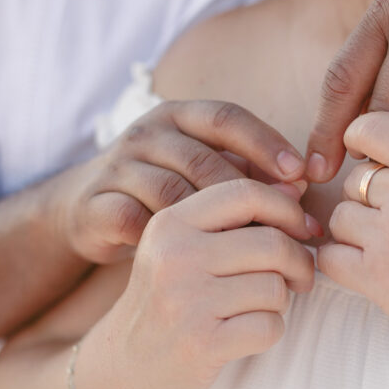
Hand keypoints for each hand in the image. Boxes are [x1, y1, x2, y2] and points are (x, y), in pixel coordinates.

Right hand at [55, 100, 306, 263]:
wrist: (89, 213)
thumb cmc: (165, 195)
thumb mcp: (203, 172)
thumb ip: (246, 174)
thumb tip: (300, 189)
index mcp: (176, 116)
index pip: (226, 118)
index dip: (265, 143)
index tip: (300, 174)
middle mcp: (144, 135)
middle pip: (204, 160)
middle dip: (252, 196)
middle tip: (293, 231)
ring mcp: (116, 169)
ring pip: (172, 194)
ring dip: (215, 229)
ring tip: (257, 259)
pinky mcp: (95, 207)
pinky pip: (136, 223)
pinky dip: (170, 245)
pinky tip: (202, 272)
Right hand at [91, 179, 317, 388]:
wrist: (126, 361)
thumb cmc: (171, 295)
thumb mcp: (182, 246)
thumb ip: (230, 218)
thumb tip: (299, 188)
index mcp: (171, 223)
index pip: (246, 193)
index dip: (287, 208)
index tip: (303, 230)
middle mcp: (175, 256)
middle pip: (272, 244)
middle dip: (299, 262)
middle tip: (299, 277)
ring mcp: (186, 301)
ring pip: (275, 288)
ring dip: (280, 301)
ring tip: (258, 306)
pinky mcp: (201, 343)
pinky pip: (269, 326)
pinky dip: (270, 331)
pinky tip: (247, 333)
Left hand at [318, 111, 388, 378]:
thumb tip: (388, 159)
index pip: (373, 127)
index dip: (360, 140)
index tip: (367, 161)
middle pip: (355, 181)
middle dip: (369, 202)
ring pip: (340, 218)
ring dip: (356, 235)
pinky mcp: (377, 278)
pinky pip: (330, 257)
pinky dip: (342, 264)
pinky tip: (368, 271)